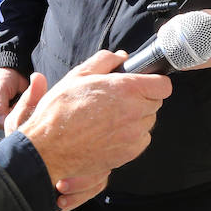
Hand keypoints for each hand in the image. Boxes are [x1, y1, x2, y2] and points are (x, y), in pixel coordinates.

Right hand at [0, 66, 30, 124]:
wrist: (17, 74)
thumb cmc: (4, 77)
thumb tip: (0, 121)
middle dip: (0, 120)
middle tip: (8, 110)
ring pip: (0, 124)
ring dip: (8, 117)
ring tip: (12, 106)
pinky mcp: (5, 114)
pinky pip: (8, 121)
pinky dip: (14, 116)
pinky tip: (16, 107)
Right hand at [17, 50, 171, 210]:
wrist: (47, 147)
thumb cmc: (59, 110)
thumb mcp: (78, 75)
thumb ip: (104, 60)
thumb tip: (122, 57)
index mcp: (126, 89)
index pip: (163, 85)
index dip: (154, 82)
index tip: (144, 83)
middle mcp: (134, 112)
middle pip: (156, 102)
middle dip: (142, 98)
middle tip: (119, 99)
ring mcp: (133, 135)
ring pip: (148, 122)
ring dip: (137, 118)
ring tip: (111, 117)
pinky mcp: (129, 153)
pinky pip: (141, 140)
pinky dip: (132, 136)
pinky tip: (111, 132)